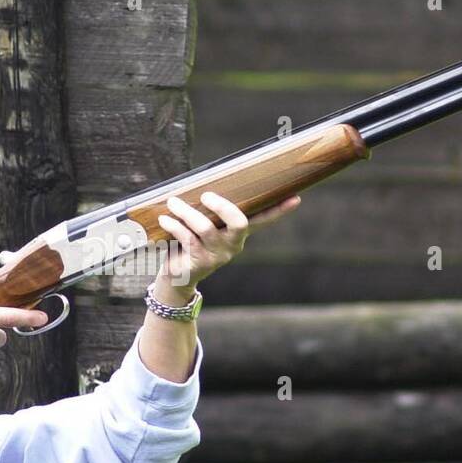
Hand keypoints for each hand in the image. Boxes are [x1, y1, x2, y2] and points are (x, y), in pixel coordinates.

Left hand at [157, 191, 301, 289]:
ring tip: (173, 202)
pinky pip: (187, 238)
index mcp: (238, 234)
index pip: (263, 220)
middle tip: (206, 195)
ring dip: (186, 212)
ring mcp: (218, 255)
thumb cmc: (190, 243)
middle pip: (239, 222)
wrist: (177, 278)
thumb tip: (201, 185)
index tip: (296, 198)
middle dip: (223, 206)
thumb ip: (208, 210)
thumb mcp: (203, 226)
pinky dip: (174, 225)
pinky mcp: (200, 262)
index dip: (279, 210)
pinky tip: (165, 219)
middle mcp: (233, 245)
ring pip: (206, 227)